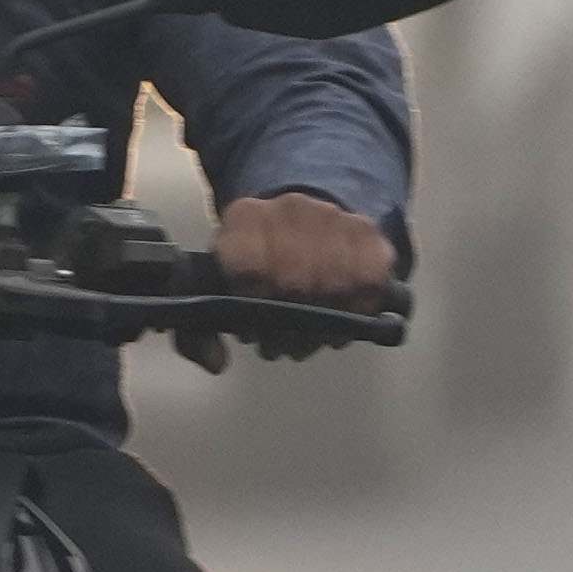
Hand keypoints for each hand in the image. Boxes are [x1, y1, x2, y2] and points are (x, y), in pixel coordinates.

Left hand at [197, 191, 400, 368]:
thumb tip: (216, 362)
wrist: (304, 219)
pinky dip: (360, 311)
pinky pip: (371, 282)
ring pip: (335, 285)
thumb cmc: (258, 262)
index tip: (253, 330)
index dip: (253, 307)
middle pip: (294, 281)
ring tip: (313, 338)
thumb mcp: (220, 284)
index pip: (247, 265)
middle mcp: (290, 208)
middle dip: (289, 328)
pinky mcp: (369, 232)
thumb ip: (201, 329)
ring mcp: (333, 217)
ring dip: (325, 326)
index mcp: (244, 218)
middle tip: (284, 344)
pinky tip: (346, 320)